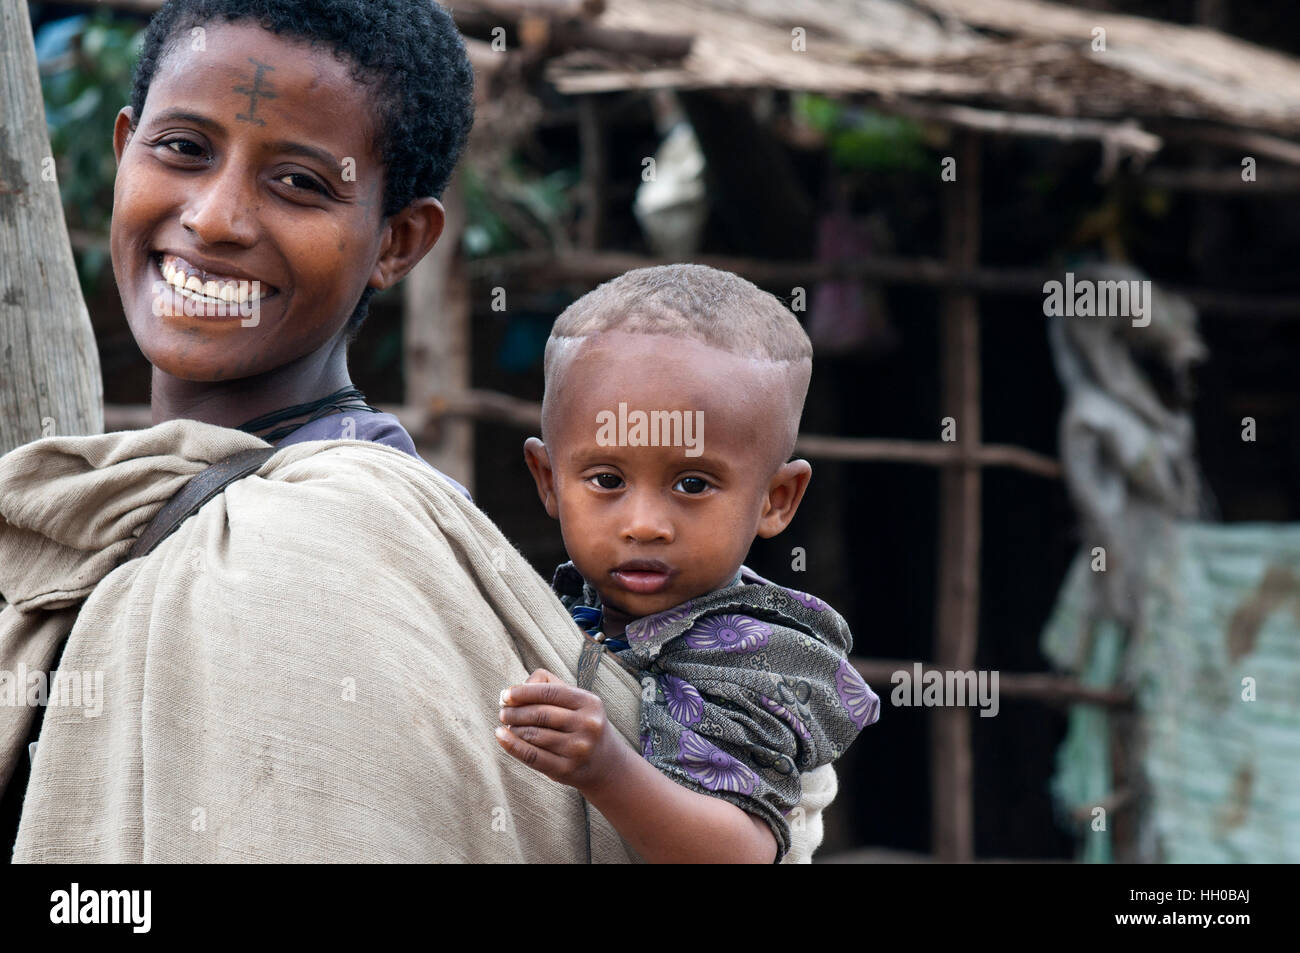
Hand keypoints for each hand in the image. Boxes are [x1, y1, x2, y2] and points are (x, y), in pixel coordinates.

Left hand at [495, 668, 624, 795]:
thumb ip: (548, 686)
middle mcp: (587, 725)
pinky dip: (512, 745)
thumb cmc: (582, 724)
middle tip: (503, 711)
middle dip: (515, 711)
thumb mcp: (576, 701)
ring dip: (513, 728)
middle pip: (540, 714)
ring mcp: (577, 749)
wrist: (606, 764)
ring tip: (506, 724)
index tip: (506, 695)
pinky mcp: (566, 770)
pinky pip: (532, 756)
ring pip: (534, 735)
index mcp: (590, 703)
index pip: (550, 693)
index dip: (524, 692)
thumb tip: (514, 692)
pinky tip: (501, 736)